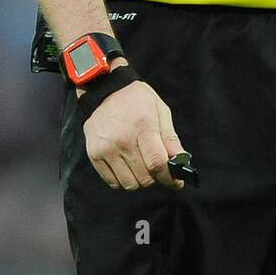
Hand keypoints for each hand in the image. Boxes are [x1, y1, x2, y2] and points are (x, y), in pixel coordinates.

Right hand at [77, 62, 185, 190]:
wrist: (105, 90)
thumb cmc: (137, 101)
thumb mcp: (160, 111)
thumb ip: (170, 139)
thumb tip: (181, 163)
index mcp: (143, 126)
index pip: (157, 163)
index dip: (169, 178)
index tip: (176, 183)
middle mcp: (123, 139)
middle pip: (144, 178)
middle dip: (156, 179)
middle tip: (157, 170)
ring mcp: (106, 148)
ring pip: (129, 184)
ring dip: (139, 181)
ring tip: (141, 167)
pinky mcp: (94, 154)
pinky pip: (112, 182)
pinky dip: (123, 180)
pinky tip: (127, 167)